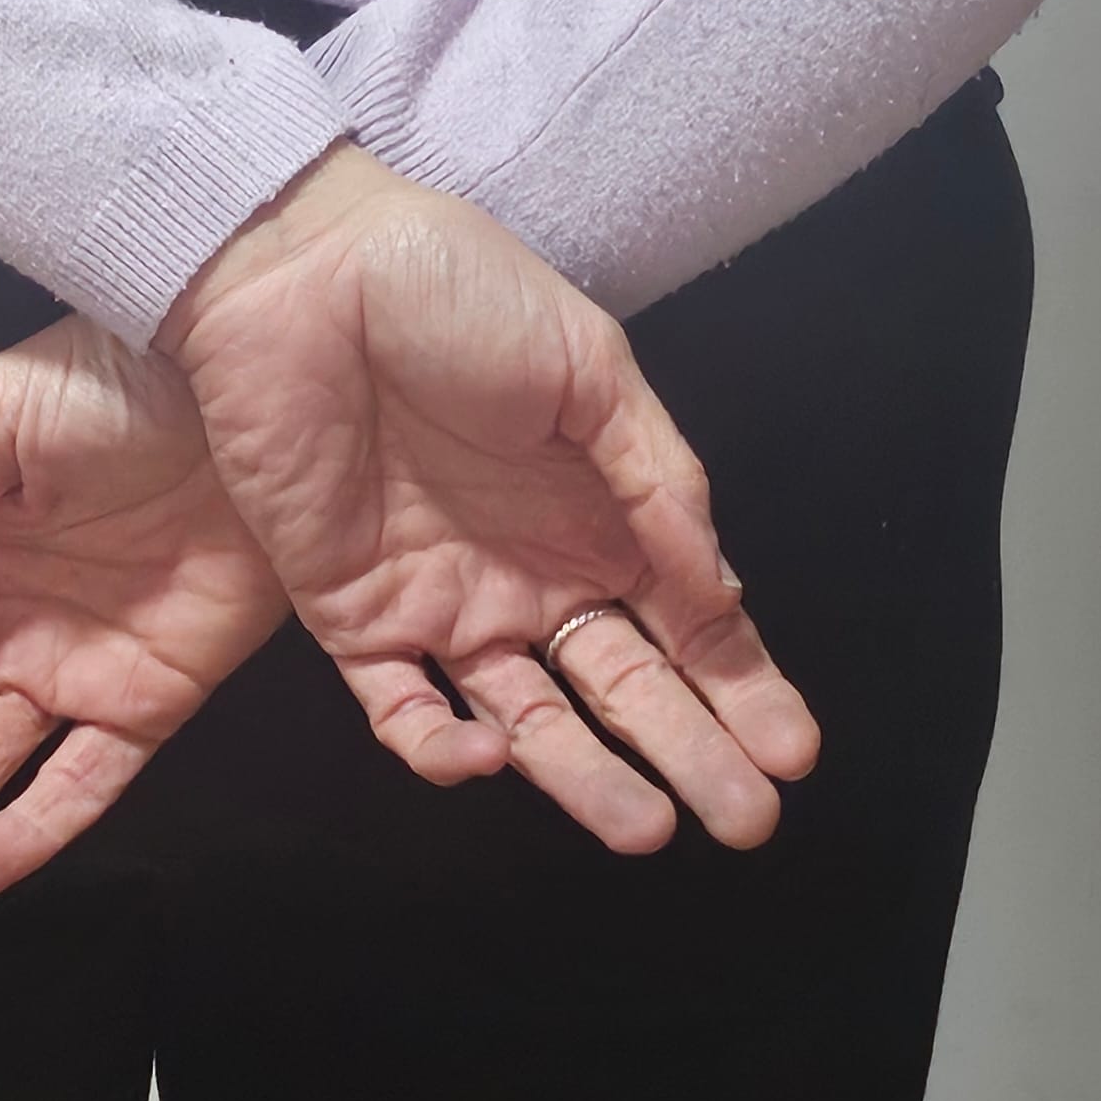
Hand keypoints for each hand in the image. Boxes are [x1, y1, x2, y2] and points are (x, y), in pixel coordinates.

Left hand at [153, 139, 821, 853]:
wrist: (307, 272)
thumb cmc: (454, 292)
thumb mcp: (589, 366)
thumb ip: (658, 481)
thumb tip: (723, 595)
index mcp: (595, 512)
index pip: (684, 625)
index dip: (739, 687)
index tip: (793, 753)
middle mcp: (529, 572)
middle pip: (619, 689)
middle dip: (688, 753)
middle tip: (748, 822)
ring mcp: (442, 600)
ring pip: (526, 720)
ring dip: (587, 778)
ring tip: (649, 828)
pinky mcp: (353, 613)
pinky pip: (400, 708)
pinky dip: (444, 747)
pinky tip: (495, 757)